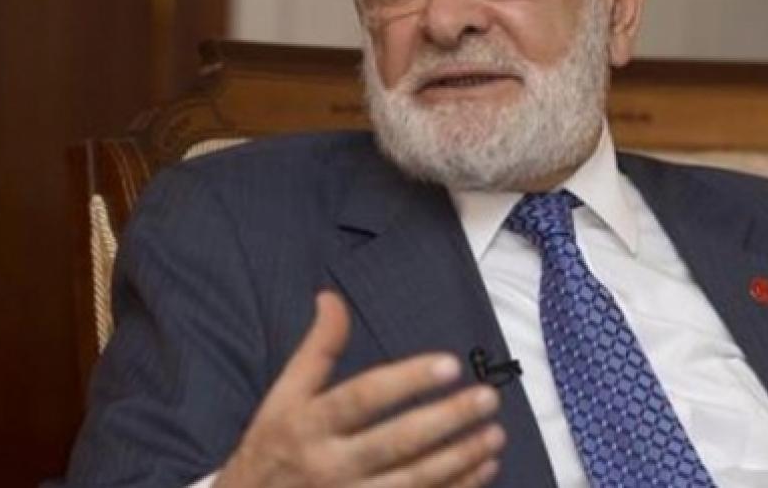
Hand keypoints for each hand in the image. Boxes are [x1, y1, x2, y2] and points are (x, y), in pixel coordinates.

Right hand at [213, 291, 504, 486]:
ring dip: (460, 458)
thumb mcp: (283, 397)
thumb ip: (316, 349)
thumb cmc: (272, 449)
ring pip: (413, 481)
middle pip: (396, 442)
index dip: (407, 380)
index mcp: (307, 423)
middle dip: (447, 420)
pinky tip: (483, 470)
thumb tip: (331, 298)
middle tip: (488, 398)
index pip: (363, 397)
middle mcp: (328, 464)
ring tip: (495, 434)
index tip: (450, 364)